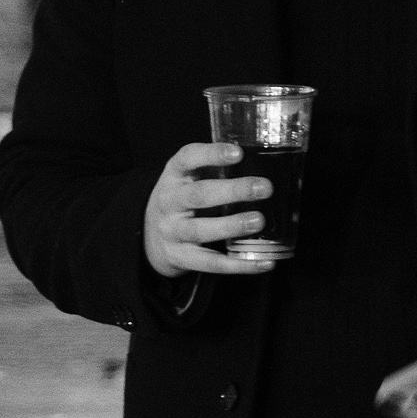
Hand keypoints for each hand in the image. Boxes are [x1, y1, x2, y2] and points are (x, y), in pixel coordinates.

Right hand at [143, 142, 272, 278]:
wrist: (149, 235)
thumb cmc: (182, 199)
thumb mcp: (188, 177)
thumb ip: (215, 167)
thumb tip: (267, 160)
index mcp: (174, 176)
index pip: (187, 159)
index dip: (211, 154)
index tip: (238, 152)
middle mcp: (170, 203)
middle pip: (198, 195)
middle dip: (232, 191)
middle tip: (264, 188)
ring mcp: (174, 232)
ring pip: (201, 230)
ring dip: (232, 225)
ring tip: (259, 220)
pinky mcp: (182, 257)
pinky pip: (211, 263)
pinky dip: (239, 265)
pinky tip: (264, 263)